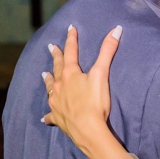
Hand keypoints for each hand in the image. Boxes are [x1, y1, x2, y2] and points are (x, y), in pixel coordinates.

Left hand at [42, 24, 121, 156]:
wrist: (87, 129)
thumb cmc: (95, 102)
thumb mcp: (102, 74)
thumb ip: (107, 51)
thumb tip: (116, 29)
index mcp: (70, 74)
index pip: (71, 52)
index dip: (71, 39)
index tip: (70, 28)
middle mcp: (59, 86)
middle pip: (57, 67)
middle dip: (56, 56)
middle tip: (51, 47)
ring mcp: (56, 102)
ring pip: (49, 88)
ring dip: (47, 79)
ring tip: (43, 73)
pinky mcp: (57, 117)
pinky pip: (50, 115)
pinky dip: (47, 115)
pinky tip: (44, 117)